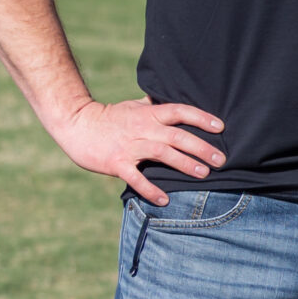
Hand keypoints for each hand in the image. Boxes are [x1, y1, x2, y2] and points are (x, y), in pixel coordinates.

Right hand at [53, 96, 224, 206]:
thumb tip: (175, 98)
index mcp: (148, 114)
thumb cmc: (110, 117)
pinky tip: (165, 200)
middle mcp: (142, 128)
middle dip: (201, 147)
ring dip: (183, 163)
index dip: (201, 118)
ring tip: (204, 174)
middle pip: (176, 136)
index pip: (179, 111)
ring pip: (161, 153)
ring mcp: (129, 146)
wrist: (76, 125)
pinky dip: (150, 189)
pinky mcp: (116, 162)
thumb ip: (156, 106)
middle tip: (221, 160)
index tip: (221, 127)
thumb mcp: (134, 106)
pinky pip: (135, 177)